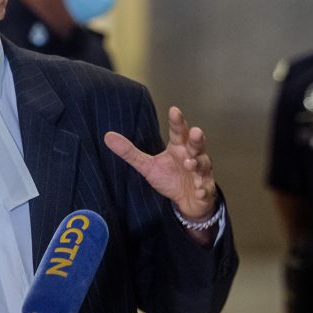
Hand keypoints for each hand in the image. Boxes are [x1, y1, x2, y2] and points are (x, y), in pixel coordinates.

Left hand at [104, 106, 216, 220]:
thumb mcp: (147, 166)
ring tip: (190, 163)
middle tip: (195, 132)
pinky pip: (205, 188)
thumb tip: (107, 136)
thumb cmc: (170, 178)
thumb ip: (130, 152)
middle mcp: (192, 156)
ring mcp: (201, 172)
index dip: (177, 122)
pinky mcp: (205, 189)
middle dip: (196, 138)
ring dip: (198, 163)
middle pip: (196, 144)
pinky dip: (202, 188)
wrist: (187, 201)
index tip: (174, 111)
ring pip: (202, 165)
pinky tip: (199, 189)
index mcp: (178, 147)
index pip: (178, 131)